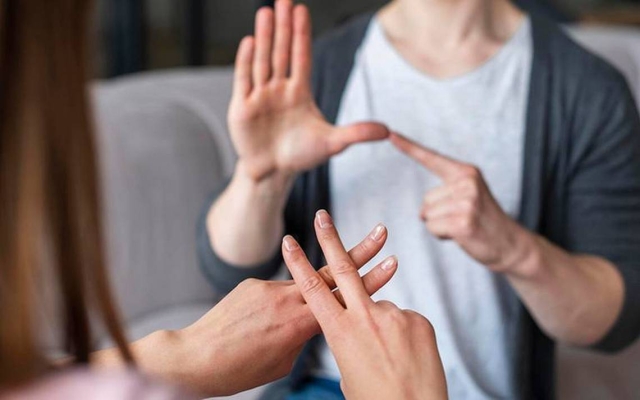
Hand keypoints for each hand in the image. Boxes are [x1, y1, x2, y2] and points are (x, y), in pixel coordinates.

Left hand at [169, 222, 397, 396]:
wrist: (197, 357)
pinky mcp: (252, 283)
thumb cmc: (240, 369)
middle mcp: (288, 299)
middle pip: (333, 272)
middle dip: (360, 251)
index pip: (344, 298)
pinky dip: (278, 301)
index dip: (371, 280)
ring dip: (314, 280)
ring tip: (308, 293)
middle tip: (381, 232)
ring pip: (303, 280)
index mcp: (300, 324)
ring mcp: (269, 288)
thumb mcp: (284, 361)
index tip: (391, 264)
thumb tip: (309, 320)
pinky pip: (276, 289)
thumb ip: (302, 335)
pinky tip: (260, 319)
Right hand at [228, 0, 388, 181]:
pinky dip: (246, 61)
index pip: (302, 56)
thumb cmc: (301, 155)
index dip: (302, 34)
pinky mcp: (242, 107)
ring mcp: (260, 96)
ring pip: (263, 60)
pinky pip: (244, 80)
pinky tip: (250, 41)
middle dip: (283, 26)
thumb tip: (387, 130)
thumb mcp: (332, 143)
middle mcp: (279, 88)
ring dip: (265, 36)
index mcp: (300, 92)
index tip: (302, 9)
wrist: (273, 172)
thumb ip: (357, 133)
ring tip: (266, 11)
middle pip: (282, 51)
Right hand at [282, 210, 447, 399]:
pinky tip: (407, 357)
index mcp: (339, 332)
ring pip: (380, 307)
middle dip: (330, 239)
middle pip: (342, 268)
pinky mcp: (418, 319)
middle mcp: (365, 317)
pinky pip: (404, 320)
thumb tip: (355, 329)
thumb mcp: (348, 373)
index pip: (312, 289)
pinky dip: (401, 335)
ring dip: (380, 327)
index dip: (298, 264)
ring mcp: (394, 316)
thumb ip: (348, 342)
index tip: (289, 242)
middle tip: (323, 216)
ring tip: (390, 358)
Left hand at [390, 133, 524, 272]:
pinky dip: (441, 235)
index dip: (409, 147)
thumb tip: (422, 211)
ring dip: (440, 226)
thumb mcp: (469, 196)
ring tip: (464, 226)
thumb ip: (446, 192)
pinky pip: (432, 227)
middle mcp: (467, 182)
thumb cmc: (483, 221)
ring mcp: (466, 201)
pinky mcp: (463, 221)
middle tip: (463, 218)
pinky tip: (462, 235)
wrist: (511, 244)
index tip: (390, 134)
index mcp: (466, 172)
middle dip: (438, 214)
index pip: (432, 158)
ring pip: (427, 215)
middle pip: (426, 199)